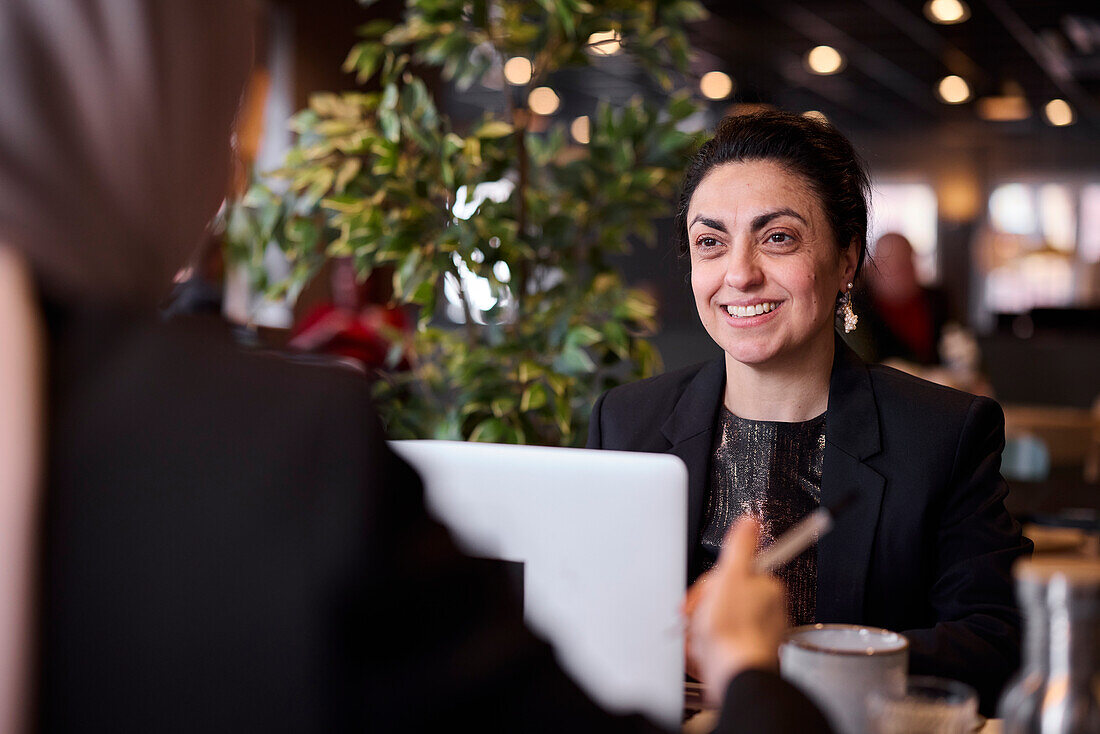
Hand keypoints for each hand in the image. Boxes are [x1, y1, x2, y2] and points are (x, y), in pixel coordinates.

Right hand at [687, 517, 788, 704]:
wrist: (734, 674)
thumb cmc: (732, 630)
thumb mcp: (732, 575)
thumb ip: (741, 544)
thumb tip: (751, 520)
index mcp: (767, 588)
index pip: (731, 573)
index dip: (711, 582)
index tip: (703, 593)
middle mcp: (767, 611)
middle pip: (723, 597)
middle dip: (703, 607)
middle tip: (697, 616)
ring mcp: (756, 635)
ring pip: (718, 621)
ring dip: (701, 628)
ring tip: (700, 637)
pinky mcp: (744, 654)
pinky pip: (718, 644)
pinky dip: (706, 647)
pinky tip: (703, 651)